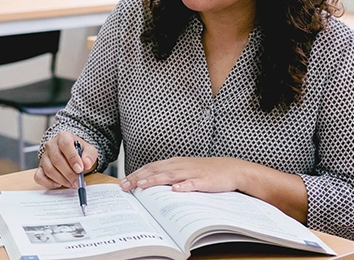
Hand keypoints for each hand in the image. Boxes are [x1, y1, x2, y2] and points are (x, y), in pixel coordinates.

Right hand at [34, 131, 96, 188]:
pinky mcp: (40, 167)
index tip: (80, 169)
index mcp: (63, 137)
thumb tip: (86, 164)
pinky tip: (58, 184)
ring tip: (72, 184)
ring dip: (62, 180)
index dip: (72, 158)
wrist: (72, 153)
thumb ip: (89, 156)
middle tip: (78, 182)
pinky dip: (48, 183)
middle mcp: (51, 145)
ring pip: (49, 169)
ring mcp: (44, 156)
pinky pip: (39, 177)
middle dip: (69, 173)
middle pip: (57, 160)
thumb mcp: (89, 150)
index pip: (65, 145)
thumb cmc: (79, 151)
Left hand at [120, 157, 252, 192]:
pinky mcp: (204, 180)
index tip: (123, 182)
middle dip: (138, 178)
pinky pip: (193, 183)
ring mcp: (192, 172)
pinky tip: (175, 190)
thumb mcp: (184, 170)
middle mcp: (180, 165)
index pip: (150, 168)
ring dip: (155, 180)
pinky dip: (183, 186)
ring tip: (142, 186)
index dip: (136, 174)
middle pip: (156, 171)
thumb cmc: (205, 171)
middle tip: (124, 186)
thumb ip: (168, 175)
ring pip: (170, 176)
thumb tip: (149, 183)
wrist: (230, 169)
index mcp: (174, 163)